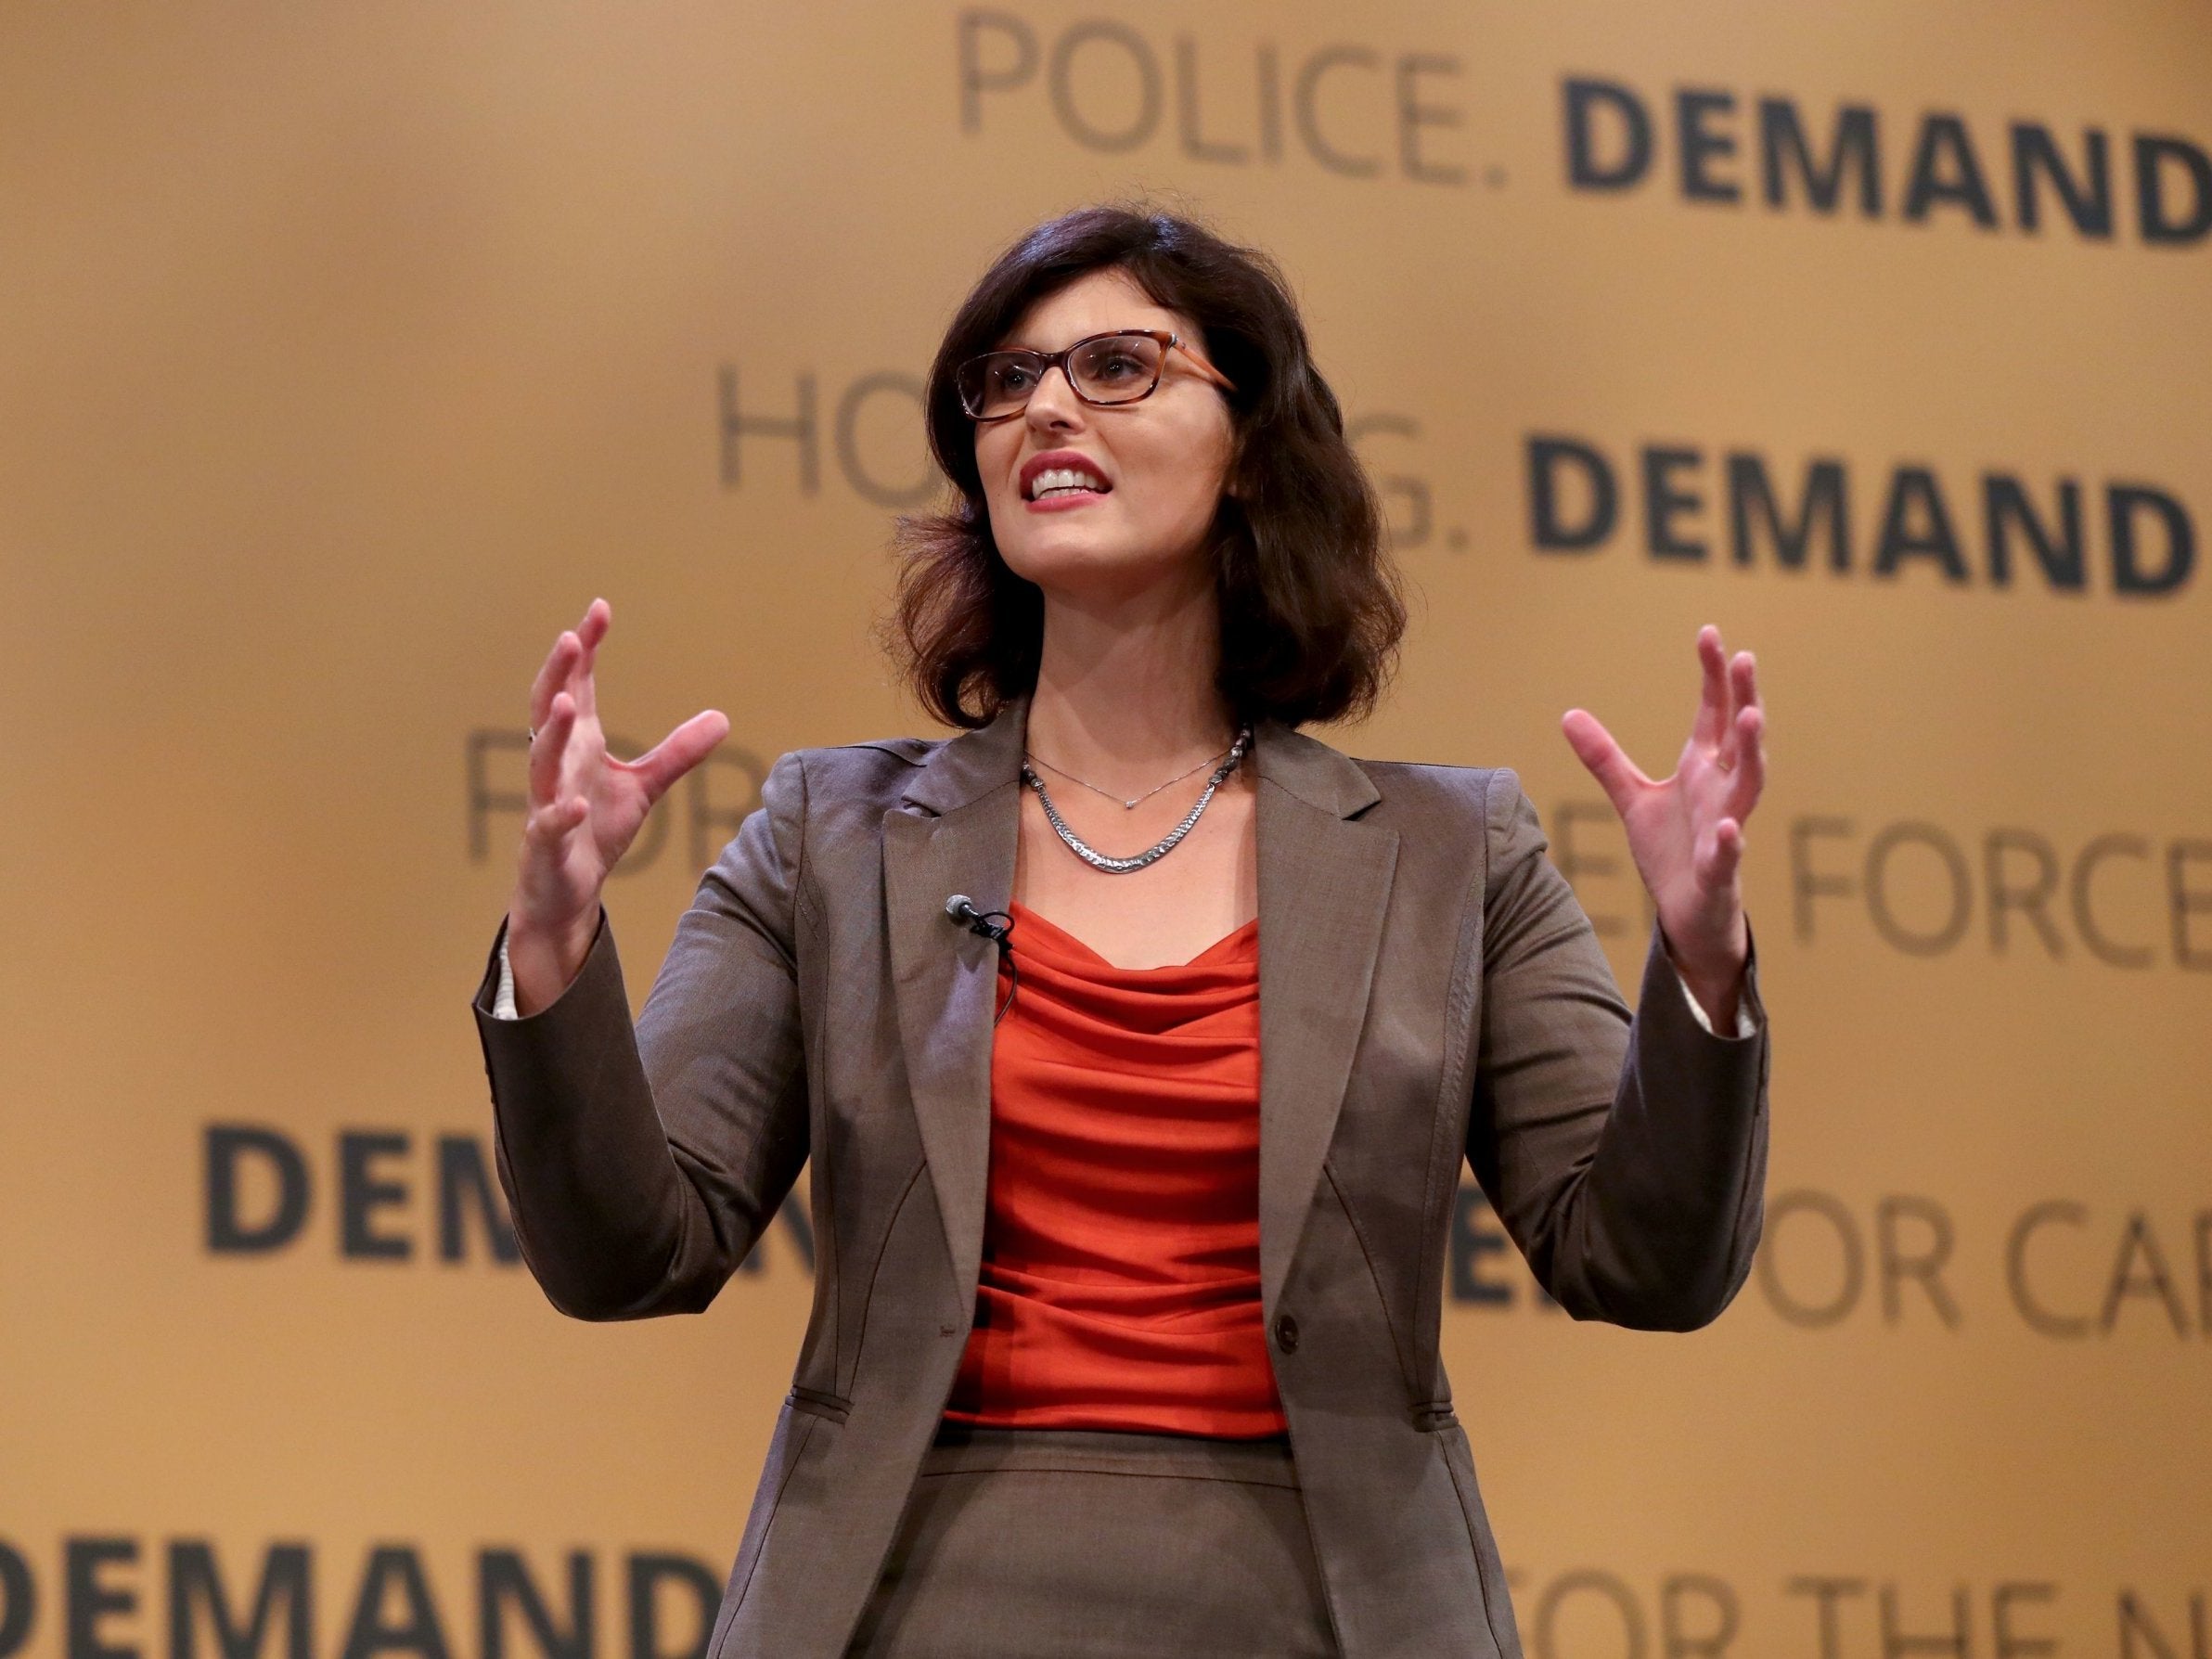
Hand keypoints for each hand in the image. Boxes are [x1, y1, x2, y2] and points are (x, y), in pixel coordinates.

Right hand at [506, 598, 728, 1010]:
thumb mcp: (645, 787)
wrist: (566, 892)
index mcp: (578, 744)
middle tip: (570, 638)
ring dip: (551, 732)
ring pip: (542, 761)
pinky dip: (561, 814)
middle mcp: (557, 765)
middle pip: (550, 710)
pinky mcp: (546, 843)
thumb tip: (722, 717)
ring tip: (565, 702)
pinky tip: (577, 805)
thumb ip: (677, 752)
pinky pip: (550, 825)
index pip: (578, 685)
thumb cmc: (597, 831)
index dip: (585, 649)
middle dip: (558, 674)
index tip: (599, 609)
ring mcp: (546, 802)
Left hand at [1560, 625, 1765, 1018]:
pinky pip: (1728, 853)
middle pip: (1739, 737)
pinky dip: (1730, 840)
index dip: (1712, 674)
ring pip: (1748, 786)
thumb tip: (1568, 714)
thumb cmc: (1671, 852)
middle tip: (1746, 659)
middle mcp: (1721, 791)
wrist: (1687, 915)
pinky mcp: (1719, 870)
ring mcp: (1726, 828)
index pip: (1712, 712)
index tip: (1709, 633)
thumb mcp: (1632, 798)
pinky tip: (1728, 826)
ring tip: (1752, 718)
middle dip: (1743, 698)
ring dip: (1753, 753)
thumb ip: (1605, 758)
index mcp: (1702, 769)